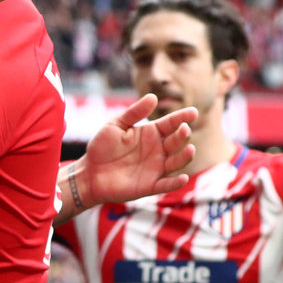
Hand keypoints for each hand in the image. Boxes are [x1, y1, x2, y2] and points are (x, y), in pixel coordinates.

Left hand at [82, 94, 196, 205]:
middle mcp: (158, 150)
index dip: (182, 117)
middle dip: (183, 135)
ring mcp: (156, 168)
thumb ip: (134, 112)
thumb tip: (153, 97)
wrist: (90, 172)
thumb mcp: (116, 125)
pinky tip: (182, 177)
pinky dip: (176, 183)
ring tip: (190, 149)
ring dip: (185, 156)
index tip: (193, 112)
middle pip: (176, 141)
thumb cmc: (102, 146)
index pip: (171, 123)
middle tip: (184, 129)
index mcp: (151, 133)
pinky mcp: (150, 185)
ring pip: (177, 162)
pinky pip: (166, 184)